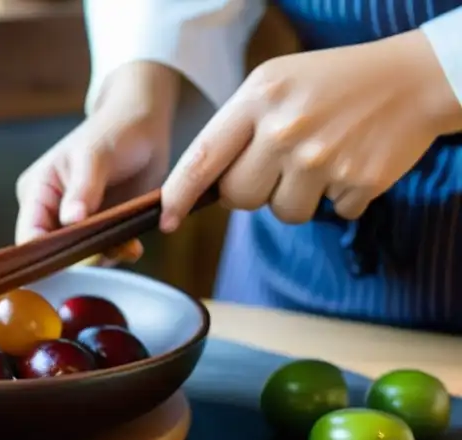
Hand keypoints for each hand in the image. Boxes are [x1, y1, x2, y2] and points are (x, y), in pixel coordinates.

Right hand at [15, 62, 178, 263]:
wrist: (145, 127)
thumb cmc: (113, 131)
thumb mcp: (95, 156)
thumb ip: (83, 190)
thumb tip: (70, 219)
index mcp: (36, 191)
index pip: (28, 234)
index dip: (42, 254)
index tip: (68, 260)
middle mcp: (51, 212)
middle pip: (52, 252)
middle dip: (78, 258)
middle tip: (105, 253)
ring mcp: (76, 223)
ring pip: (80, 256)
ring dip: (103, 256)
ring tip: (127, 247)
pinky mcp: (100, 228)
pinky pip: (103, 251)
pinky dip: (117, 252)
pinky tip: (132, 246)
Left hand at [161, 30, 461, 231]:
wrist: (415, 78)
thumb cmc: (332, 84)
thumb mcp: (275, 86)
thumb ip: (237, 130)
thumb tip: (202, 188)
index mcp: (259, 98)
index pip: (203, 157)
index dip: (178, 194)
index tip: (165, 219)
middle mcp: (286, 128)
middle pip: (239, 197)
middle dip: (253, 190)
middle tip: (281, 162)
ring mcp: (322, 157)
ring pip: (283, 212)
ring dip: (298, 196)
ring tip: (321, 159)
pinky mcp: (357, 181)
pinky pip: (329, 213)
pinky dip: (339, 196)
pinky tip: (352, 161)